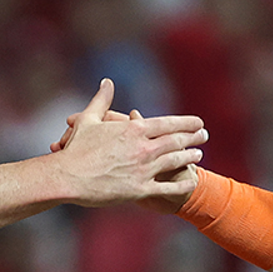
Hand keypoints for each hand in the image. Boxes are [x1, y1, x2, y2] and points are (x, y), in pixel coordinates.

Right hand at [52, 80, 206, 207]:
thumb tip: (107, 81)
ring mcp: (143, 170)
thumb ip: (101, 100)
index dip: (186, 122)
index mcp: (133, 130)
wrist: (67, 177)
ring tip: (200, 154)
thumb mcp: (88, 119)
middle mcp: (143, 148)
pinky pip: (167, 188)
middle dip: (193, 137)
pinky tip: (191, 181)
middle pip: (176, 141)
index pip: (167, 123)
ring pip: (175, 161)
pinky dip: (181, 184)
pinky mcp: (139, 190)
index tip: (198, 121)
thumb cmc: (76, 148)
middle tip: (205, 135)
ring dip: (190, 157)